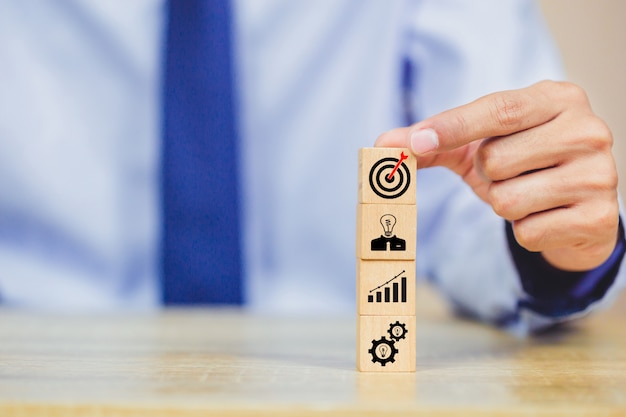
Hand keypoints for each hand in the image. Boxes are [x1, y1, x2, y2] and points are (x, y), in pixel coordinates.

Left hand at [376, 80, 618, 270]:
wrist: (574, 209)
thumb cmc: (522, 167)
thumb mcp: (480, 146)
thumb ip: (432, 142)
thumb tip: (382, 144)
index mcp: (558, 99)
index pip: (498, 109)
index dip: (453, 127)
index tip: (416, 142)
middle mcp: (587, 130)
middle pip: (495, 160)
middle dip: (489, 175)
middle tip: (511, 173)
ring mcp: (599, 175)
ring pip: (507, 200)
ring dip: (504, 205)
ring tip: (529, 195)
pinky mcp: (598, 217)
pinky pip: (527, 232)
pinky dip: (524, 231)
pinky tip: (545, 218)